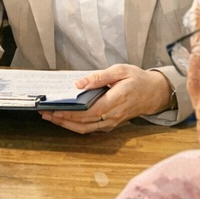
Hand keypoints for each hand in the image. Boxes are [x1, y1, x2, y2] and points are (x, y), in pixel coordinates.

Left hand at [41, 65, 172, 133]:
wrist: (154, 93)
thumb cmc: (138, 79)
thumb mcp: (121, 70)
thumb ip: (99, 77)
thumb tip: (79, 84)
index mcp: (117, 99)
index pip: (90, 110)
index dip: (71, 112)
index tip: (55, 109)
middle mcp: (114, 114)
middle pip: (84, 122)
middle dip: (63, 119)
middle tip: (45, 113)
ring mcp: (112, 122)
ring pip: (86, 129)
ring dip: (67, 125)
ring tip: (51, 117)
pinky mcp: (111, 124)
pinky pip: (91, 129)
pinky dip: (76, 126)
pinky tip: (65, 120)